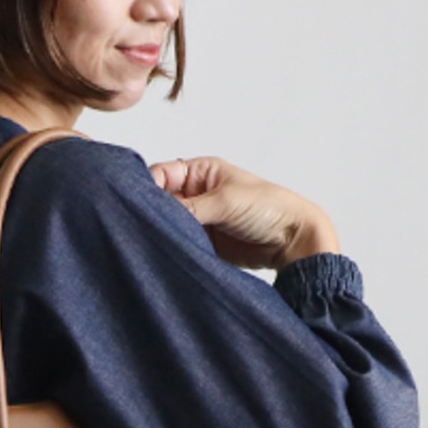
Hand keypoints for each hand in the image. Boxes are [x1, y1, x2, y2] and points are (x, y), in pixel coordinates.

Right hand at [148, 155, 339, 270]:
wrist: (291, 241)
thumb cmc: (269, 208)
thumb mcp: (225, 201)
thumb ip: (188, 207)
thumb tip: (154, 215)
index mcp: (200, 173)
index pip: (160, 175)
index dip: (145, 189)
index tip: (136, 205)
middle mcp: (194, 195)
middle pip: (158, 202)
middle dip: (149, 214)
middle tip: (139, 228)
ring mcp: (195, 221)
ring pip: (165, 226)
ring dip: (160, 234)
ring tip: (150, 243)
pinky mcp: (199, 244)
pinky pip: (176, 245)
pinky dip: (169, 250)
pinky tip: (164, 254)